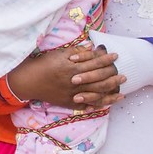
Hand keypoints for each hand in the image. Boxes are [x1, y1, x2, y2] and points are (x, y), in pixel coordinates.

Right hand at [6, 43, 121, 108]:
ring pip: (96, 95)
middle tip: (124, 75)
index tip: (116, 55)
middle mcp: (75, 82)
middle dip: (112, 77)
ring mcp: (72, 94)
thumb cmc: (43, 65)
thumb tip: (92, 47)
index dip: (106, 59)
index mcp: (73, 68)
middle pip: (99, 80)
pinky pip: (87, 106)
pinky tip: (107, 104)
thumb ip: (77, 52)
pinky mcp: (68, 103)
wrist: (28, 81)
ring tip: (121, 91)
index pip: (95, 63)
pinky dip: (97, 105)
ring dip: (110, 93)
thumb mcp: (59, 54)